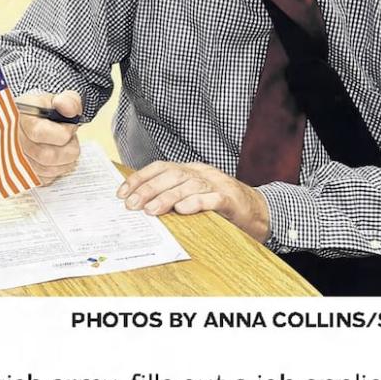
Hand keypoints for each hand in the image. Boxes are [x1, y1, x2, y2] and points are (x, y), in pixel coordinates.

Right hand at [16, 90, 82, 183]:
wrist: (29, 121)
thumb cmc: (43, 112)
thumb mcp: (57, 99)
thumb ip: (68, 101)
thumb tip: (69, 110)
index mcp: (19, 118)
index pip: (39, 133)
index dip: (63, 132)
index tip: (70, 126)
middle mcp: (12, 140)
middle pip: (46, 156)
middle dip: (69, 149)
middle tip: (70, 139)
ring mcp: (15, 159)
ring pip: (48, 170)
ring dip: (65, 161)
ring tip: (65, 147)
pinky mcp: (22, 174)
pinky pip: (45, 179)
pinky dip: (57, 170)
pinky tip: (58, 158)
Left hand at [117, 161, 270, 242]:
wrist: (259, 212)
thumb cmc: (220, 205)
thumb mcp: (193, 195)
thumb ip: (172, 195)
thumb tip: (138, 204)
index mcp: (191, 170)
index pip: (161, 167)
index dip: (140, 178)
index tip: (121, 193)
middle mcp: (202, 173)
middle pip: (172, 174)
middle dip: (148, 189)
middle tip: (131, 205)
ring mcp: (218, 184)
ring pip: (189, 185)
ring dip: (167, 197)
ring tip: (150, 210)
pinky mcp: (231, 200)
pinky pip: (212, 198)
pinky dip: (196, 203)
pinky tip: (182, 210)